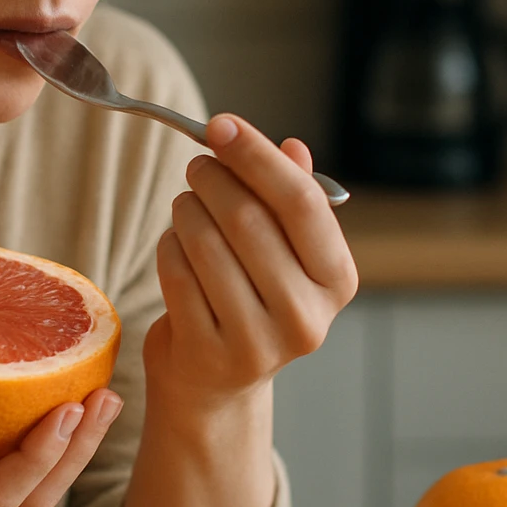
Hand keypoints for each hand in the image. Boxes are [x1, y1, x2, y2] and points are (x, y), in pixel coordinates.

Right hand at [0, 362, 121, 506]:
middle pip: (28, 503)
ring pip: (34, 497)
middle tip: (106, 394)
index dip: (35, 458)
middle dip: (73, 454)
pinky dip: (55, 447)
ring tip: (107, 396)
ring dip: (75, 452)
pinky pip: (23, 480)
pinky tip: (77, 402)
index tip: (67, 405)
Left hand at [147, 114, 358, 404]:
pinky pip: (176, 274)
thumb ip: (291, 199)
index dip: (257, 155)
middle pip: (248, 219)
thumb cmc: (254, 297)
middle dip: (213, 179)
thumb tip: (293, 147)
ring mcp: (257, 342)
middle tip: (198, 165)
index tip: (221, 124)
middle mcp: (306, 317)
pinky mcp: (207, 353)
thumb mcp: (286, 251)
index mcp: (337, 280)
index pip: (301, 202)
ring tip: (187, 205)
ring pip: (206, 243)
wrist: (217, 382)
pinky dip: (168, 246)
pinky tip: (175, 244)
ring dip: (187, 209)